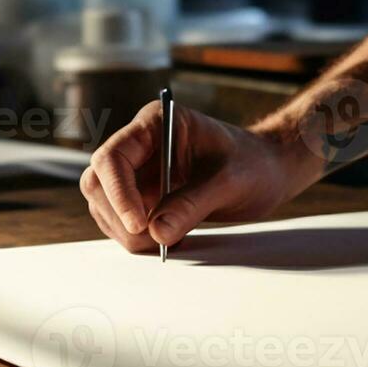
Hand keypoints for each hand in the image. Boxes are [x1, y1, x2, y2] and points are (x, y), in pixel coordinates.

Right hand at [80, 102, 316, 252]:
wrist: (268, 172)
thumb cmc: (254, 164)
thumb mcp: (231, 182)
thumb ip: (194, 204)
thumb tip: (158, 232)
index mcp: (156, 124)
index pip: (114, 157)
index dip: (118, 192)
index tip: (140, 224)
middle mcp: (139, 145)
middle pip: (99, 182)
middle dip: (120, 217)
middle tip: (154, 241)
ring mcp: (137, 172)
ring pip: (105, 206)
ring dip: (127, 232)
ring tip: (169, 241)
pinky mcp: (142, 196)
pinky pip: (122, 221)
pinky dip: (138, 238)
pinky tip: (169, 240)